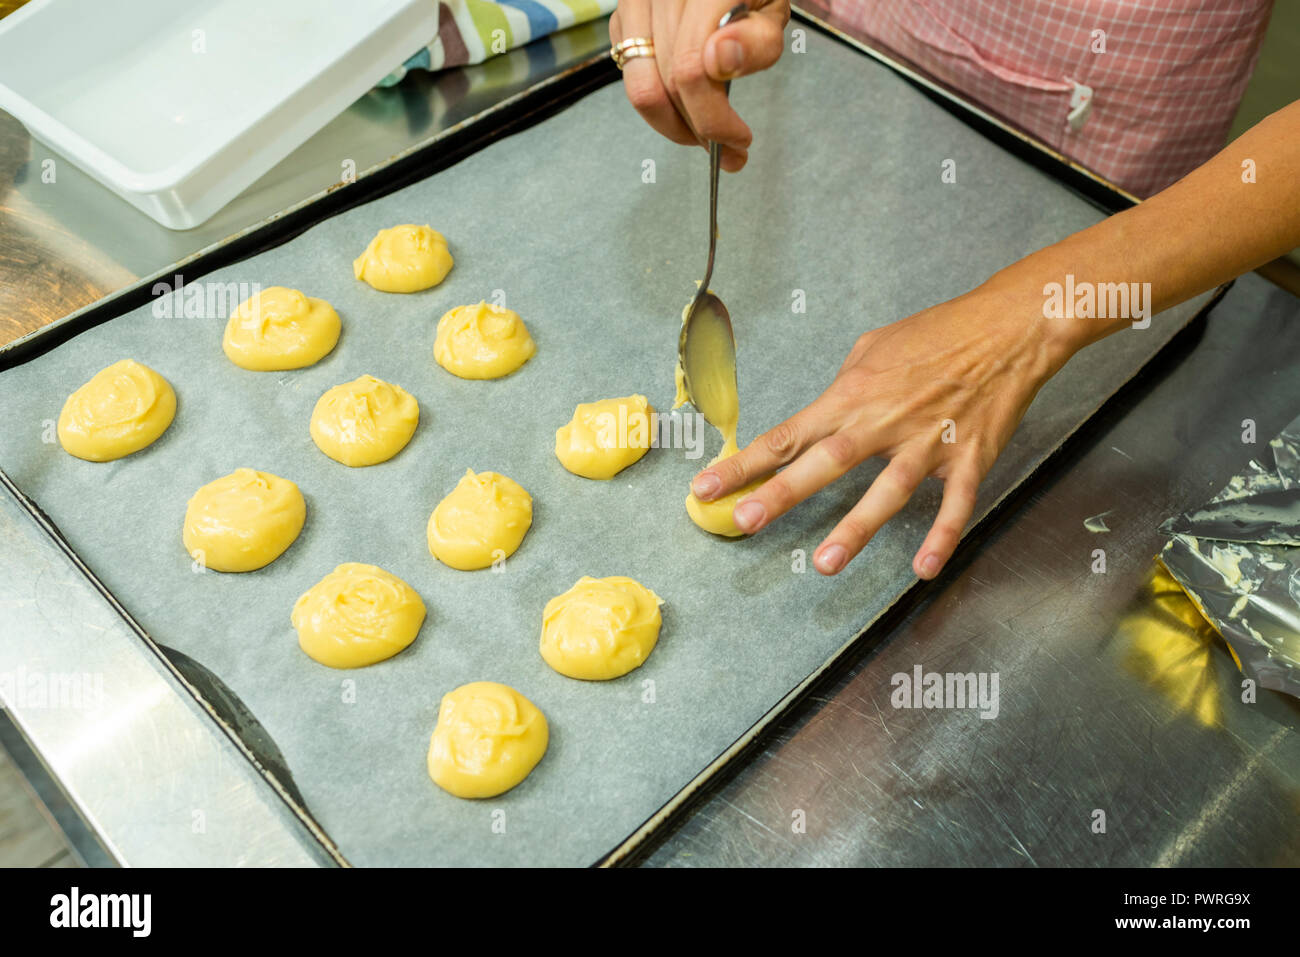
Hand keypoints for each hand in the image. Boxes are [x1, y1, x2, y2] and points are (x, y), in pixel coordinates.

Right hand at [610, 0, 789, 170]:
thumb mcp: (773, 10)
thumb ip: (755, 40)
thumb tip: (717, 61)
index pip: (691, 70)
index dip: (713, 118)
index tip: (739, 141)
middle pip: (666, 85)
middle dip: (698, 129)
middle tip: (728, 149)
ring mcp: (634, 3)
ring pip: (641, 89)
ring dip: (675, 124)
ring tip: (705, 131)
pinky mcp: (621, 17)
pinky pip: (631, 76)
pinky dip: (660, 99)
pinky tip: (687, 98)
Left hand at [689, 283, 1073, 577]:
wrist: (1007, 328)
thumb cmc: (938, 333)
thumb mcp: (874, 346)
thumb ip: (844, 385)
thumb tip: (822, 413)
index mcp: (853, 395)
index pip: (787, 434)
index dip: (745, 463)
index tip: (707, 488)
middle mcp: (883, 421)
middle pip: (823, 462)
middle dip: (781, 494)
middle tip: (745, 522)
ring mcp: (927, 443)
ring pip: (886, 491)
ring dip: (856, 527)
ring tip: (826, 562)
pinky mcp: (968, 458)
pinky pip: (954, 505)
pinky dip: (942, 537)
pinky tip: (924, 569)